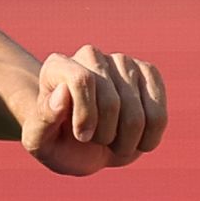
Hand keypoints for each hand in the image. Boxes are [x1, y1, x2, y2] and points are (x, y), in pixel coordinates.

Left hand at [21, 46, 166, 176]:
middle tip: (96, 141)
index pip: (82, 80)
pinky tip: (138, 140)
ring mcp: (122, 62)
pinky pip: (159, 112)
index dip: (86, 116)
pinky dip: (150, 136)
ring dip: (127, 140)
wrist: (84, 144)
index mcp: (57, 67)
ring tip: (114, 141)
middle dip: (106, 134)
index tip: (82, 136)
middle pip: (111, 100)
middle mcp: (90, 56)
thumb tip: (63, 93)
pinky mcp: (148, 73)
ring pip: (137, 111)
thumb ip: (43, 120)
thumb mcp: (40, 142)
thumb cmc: (58, 142)